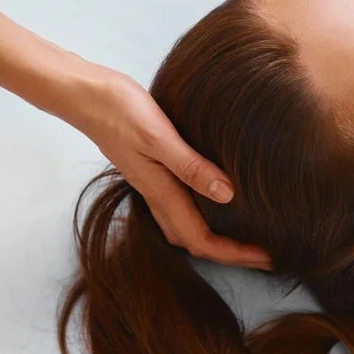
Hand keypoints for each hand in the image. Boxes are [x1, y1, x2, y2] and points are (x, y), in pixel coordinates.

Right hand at [68, 64, 272, 270]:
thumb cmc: (120, 110)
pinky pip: (178, 205)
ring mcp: (151, 183)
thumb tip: (228, 195)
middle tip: (264, 254)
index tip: (268, 258)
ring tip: (245, 234)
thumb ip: (191, 167)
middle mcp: (156, 194)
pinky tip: (215, 198)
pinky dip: (201, 214)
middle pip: (194, 241)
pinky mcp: (149, 168)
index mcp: (161, 191)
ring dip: (215, 238)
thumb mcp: (159, 135)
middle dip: (229, 254)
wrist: (84, 94)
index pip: (202, 240)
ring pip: (184, 226)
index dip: (236, 254)